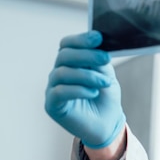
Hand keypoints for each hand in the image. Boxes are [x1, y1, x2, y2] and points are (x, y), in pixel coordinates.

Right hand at [45, 31, 125, 148]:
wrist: (107, 122)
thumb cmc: (105, 95)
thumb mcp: (106, 74)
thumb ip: (99, 60)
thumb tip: (98, 44)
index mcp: (71, 61)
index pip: (67, 44)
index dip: (81, 39)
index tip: (98, 37)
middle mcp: (59, 72)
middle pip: (64, 55)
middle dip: (87, 55)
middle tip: (105, 58)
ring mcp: (53, 88)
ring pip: (62, 73)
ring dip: (87, 75)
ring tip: (105, 82)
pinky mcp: (52, 105)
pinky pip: (60, 92)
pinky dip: (79, 90)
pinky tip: (93, 92)